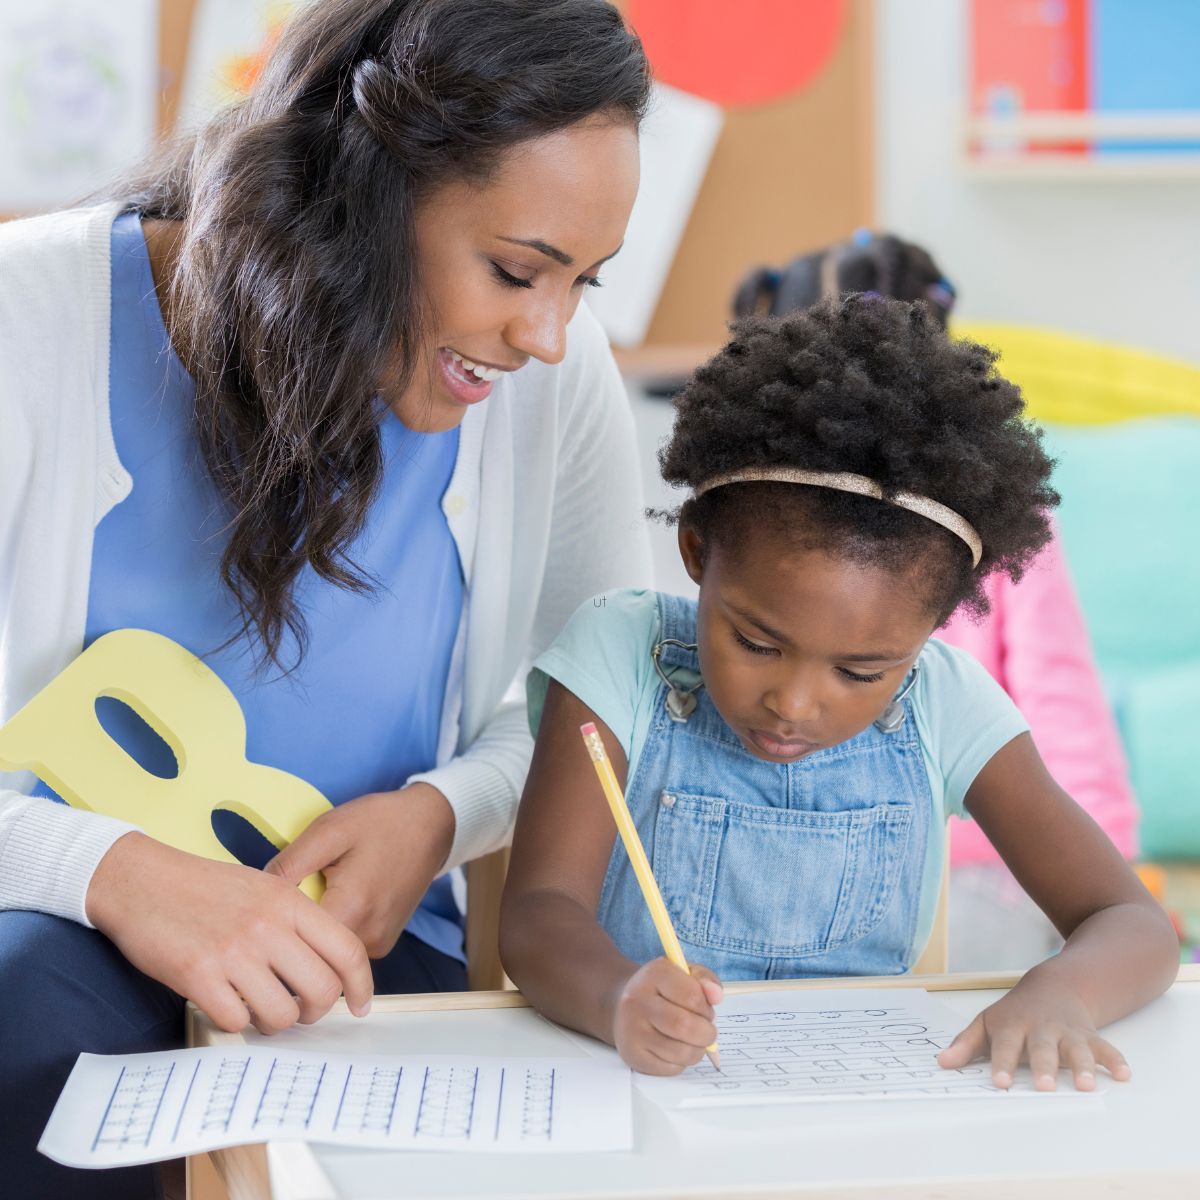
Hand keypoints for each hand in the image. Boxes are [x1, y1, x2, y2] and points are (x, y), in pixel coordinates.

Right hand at [87, 832, 372, 1034]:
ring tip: (258, 1009)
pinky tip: (225, 1004)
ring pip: (282, 1014)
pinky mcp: (198, 975)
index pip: (347, 950)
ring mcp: (234, 951)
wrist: (140, 880)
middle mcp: (268, 925)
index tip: (359, 1006)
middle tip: (299, 1011)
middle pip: (322, 990)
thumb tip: (327, 966)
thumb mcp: (263, 888)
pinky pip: (236, 1020)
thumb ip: (296, 921)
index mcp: (289, 902)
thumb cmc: (203, 887)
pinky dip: (235, 1021)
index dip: (362, 985)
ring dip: (274, 1022)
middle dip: (315, 1011)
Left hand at [264, 784, 454, 957]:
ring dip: (310, 932)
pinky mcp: (383, 944)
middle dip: (288, 932)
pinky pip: (343, 947)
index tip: (258, 912)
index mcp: (351, 908)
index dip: (269, 930)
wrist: (432, 824)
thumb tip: (252, 898)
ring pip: (325, 954)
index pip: (292, 944)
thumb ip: (289, 864)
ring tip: (311, 895)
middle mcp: (367, 938)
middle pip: (309, 953)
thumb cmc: (381, 822)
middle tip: (282, 900)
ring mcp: (378, 945)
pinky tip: (332, 900)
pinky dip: (331, 930)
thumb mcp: (329, 830)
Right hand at [610, 957, 722, 1073]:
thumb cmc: (661, 990)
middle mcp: (637, 1001)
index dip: (706, 1007)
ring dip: (697, 1050)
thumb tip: (717, 996)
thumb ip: (705, 979)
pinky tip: (675, 1048)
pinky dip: (682, 1062)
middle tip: (707, 1031)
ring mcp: (632, 1030)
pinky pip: (671, 1068)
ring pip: (681, 1052)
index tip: (706, 1009)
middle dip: (707, 1033)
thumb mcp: (683, 974)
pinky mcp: (632, 1056)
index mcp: (653, 975)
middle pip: (685, 1026)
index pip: (692, 995)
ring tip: (693, 1040)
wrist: (622, 1005)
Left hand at [938, 973, 1131, 1090]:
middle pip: (1043, 1049)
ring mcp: (1068, 1032)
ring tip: (1086, 1085)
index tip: (1000, 1082)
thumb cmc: (1015, 1013)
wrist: (1054, 986)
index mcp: (1013, 1027)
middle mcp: (1042, 1029)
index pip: (1005, 1046)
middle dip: (1044, 1067)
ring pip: (1077, 1049)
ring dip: (1083, 1066)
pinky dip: (1115, 1060)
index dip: (1003, 1064)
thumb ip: (966, 1045)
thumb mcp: (987, 1023)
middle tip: (1044, 1087)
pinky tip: (1123, 1074)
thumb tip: (941, 1063)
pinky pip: (1105, 1047)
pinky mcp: (1090, 1036)